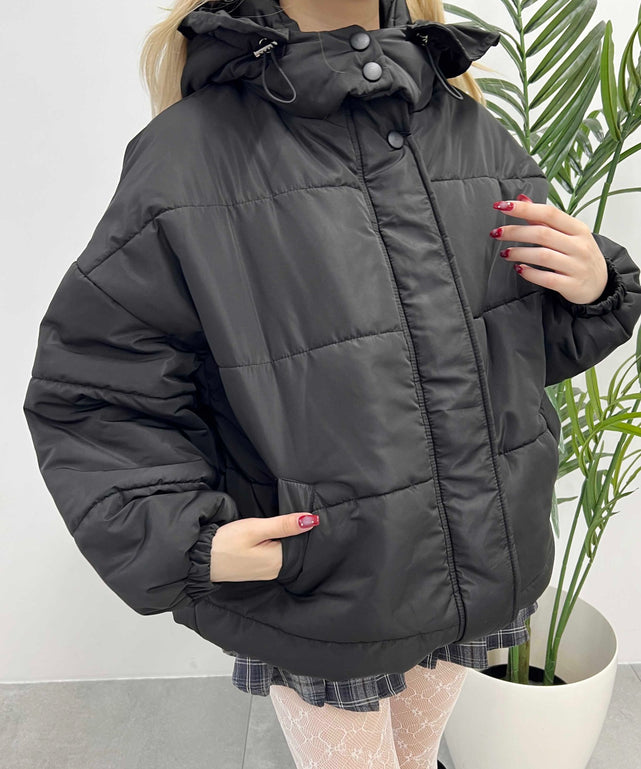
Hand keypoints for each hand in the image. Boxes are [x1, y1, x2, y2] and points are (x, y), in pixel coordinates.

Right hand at [209, 512, 318, 582]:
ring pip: (286, 550)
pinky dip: (277, 543)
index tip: (305, 511)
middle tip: (294, 512)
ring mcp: (268, 572)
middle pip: (296, 547)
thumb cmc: (226, 543)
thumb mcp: (255, 528)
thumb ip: (284, 525)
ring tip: (285, 521)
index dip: (304, 526)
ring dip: (286, 537)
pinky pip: (276, 555)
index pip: (303, 542)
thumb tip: (311, 520)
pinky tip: (272, 534)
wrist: (201, 559)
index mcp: (279, 562)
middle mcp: (277, 570)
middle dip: (296, 532)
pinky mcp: (259, 569)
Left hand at [489, 194, 608, 304]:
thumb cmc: (580, 255)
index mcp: (578, 228)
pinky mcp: (571, 285)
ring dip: (519, 253)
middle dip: (515, 232)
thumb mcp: (569, 234)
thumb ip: (544, 218)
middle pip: (542, 234)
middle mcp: (579, 245)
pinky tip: (519, 269)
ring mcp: (576, 266)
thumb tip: (522, 199)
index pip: (549, 213)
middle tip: (496, 233)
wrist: (601, 284)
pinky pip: (546, 279)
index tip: (502, 206)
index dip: (524, 208)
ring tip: (505, 253)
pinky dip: (530, 273)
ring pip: (543, 256)